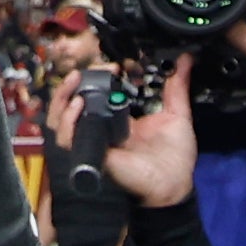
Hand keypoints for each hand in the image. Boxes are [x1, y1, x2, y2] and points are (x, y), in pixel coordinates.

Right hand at [50, 55, 194, 208]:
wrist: (174, 185)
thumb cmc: (175, 156)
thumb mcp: (178, 114)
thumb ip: (177, 87)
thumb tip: (185, 60)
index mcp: (118, 117)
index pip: (95, 92)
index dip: (96, 76)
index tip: (113, 66)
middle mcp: (101, 127)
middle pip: (71, 101)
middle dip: (75, 82)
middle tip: (94, 70)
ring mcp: (94, 139)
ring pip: (60, 118)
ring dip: (62, 97)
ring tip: (75, 81)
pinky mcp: (91, 152)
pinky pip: (68, 138)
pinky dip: (67, 122)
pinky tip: (77, 106)